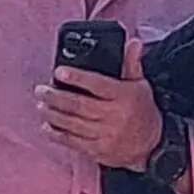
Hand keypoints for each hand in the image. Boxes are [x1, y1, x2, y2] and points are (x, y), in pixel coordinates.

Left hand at [39, 46, 162, 170]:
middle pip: (79, 105)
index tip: (59, 72)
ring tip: (41, 105)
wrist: (152, 145)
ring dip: (53, 114)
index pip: (97, 84)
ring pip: (73, 124)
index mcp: (123, 97)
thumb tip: (134, 42)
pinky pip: (74, 142)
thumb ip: (131, 63)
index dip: (77, 78)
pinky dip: (58, 134)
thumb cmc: (141, 109)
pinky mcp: (98, 151)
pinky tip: (47, 126)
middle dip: (55, 97)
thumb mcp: (140, 84)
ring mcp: (106, 136)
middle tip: (41, 90)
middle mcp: (114, 116)